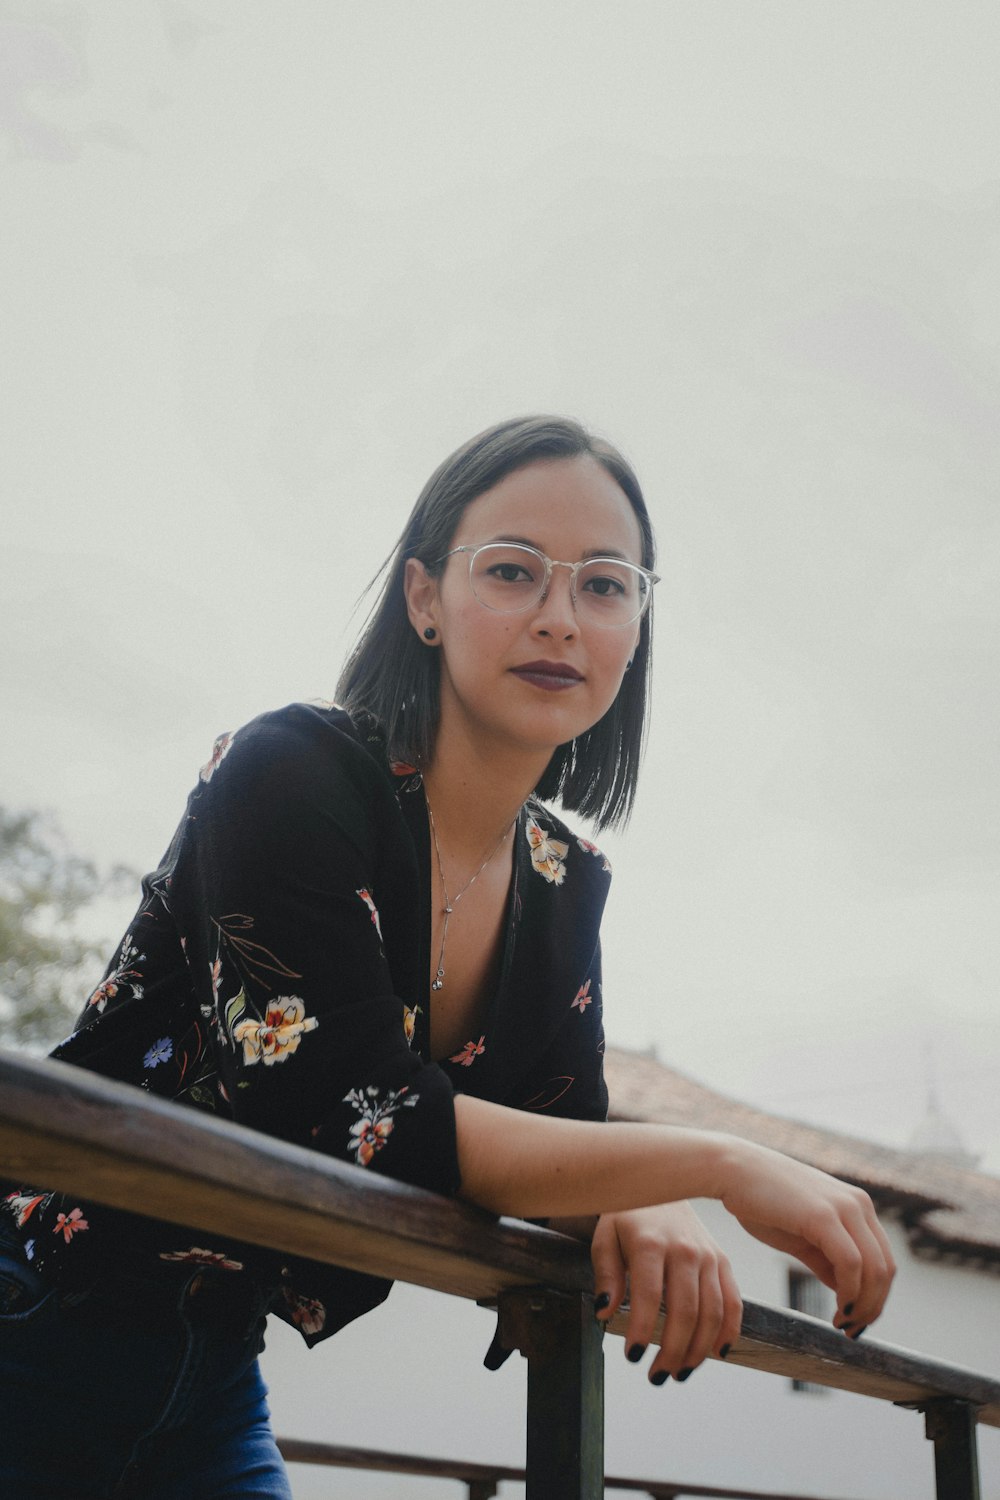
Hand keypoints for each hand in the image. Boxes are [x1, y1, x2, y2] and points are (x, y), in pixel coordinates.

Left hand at [591, 1203, 741, 1382]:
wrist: (664, 1180)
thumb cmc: (629, 1213)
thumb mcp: (606, 1235)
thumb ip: (606, 1273)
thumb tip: (605, 1310)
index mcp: (651, 1242)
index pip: (649, 1295)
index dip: (642, 1330)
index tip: (633, 1356)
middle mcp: (684, 1249)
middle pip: (686, 1310)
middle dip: (672, 1350)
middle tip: (657, 1375)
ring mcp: (708, 1255)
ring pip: (712, 1312)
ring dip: (698, 1350)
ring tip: (680, 1372)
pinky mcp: (723, 1261)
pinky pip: (733, 1301)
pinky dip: (730, 1330)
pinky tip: (717, 1353)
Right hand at [720, 1141, 895, 1333]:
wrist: (731, 1170)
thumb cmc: (761, 1202)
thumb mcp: (803, 1235)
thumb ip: (828, 1259)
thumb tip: (847, 1291)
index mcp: (857, 1206)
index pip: (884, 1261)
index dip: (876, 1298)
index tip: (855, 1321)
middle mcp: (859, 1204)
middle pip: (885, 1269)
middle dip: (872, 1307)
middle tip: (850, 1331)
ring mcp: (843, 1207)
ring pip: (874, 1269)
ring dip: (863, 1305)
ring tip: (842, 1324)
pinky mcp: (823, 1215)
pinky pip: (851, 1264)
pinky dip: (850, 1293)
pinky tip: (836, 1310)